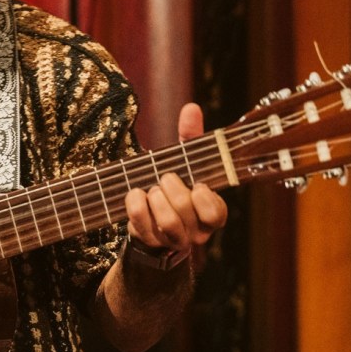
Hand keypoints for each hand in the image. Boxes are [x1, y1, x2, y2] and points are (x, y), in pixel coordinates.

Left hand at [123, 103, 227, 257]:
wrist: (150, 217)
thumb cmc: (173, 185)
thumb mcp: (184, 161)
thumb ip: (190, 137)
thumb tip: (191, 108)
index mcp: (210, 214)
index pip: (216, 213)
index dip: (205, 199)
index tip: (197, 184)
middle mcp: (195, 232)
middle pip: (186, 210)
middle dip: (171, 188)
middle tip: (164, 178)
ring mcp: (172, 240)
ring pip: (168, 223)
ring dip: (155, 199)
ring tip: (150, 188)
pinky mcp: (149, 243)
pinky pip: (142, 227)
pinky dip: (136, 206)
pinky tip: (134, 194)